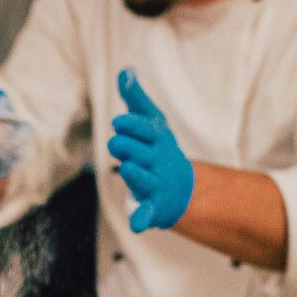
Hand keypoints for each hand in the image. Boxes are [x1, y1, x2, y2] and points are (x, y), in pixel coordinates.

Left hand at [106, 68, 193, 232]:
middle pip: (140, 152)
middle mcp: (157, 161)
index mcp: (156, 140)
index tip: (119, 121)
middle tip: (116, 142)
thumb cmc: (158, 149)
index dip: (132, 125)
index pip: (145, 130)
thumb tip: (124, 72)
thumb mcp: (152, 123)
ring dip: (134, 173)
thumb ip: (136, 100)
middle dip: (127, 147)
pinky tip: (137, 225)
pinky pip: (147, 214)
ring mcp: (156, 184)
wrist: (180, 187)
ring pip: (142, 178)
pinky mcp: (153, 206)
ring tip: (127, 166)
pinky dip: (142, 219)